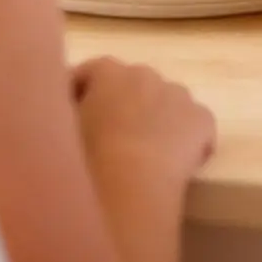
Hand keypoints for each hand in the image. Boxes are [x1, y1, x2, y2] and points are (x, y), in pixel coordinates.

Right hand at [71, 56, 215, 191]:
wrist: (130, 188)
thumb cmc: (85, 162)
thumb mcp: (59, 135)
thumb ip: (62, 117)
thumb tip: (65, 118)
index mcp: (107, 72)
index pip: (90, 74)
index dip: (79, 96)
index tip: (71, 121)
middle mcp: (145, 73)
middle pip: (132, 86)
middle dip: (122, 107)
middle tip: (108, 143)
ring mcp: (178, 94)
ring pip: (165, 103)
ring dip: (155, 120)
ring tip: (143, 157)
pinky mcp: (202, 119)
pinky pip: (193, 126)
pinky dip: (185, 140)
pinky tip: (175, 166)